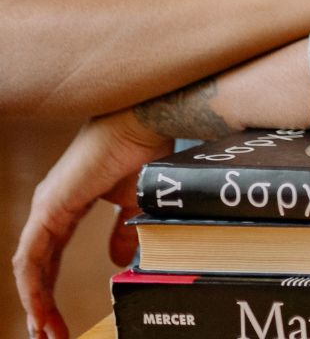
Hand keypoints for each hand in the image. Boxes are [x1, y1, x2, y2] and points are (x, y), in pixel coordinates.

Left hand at [13, 110, 171, 338]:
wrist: (148, 123)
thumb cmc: (148, 151)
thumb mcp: (137, 203)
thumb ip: (124, 231)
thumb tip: (116, 261)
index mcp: (69, 203)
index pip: (51, 255)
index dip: (54, 288)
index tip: (63, 319)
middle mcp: (52, 206)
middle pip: (38, 266)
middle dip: (42, 304)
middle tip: (51, 334)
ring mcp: (47, 206)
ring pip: (30, 265)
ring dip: (36, 301)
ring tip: (47, 331)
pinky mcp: (50, 207)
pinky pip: (32, 255)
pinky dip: (33, 285)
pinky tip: (39, 306)